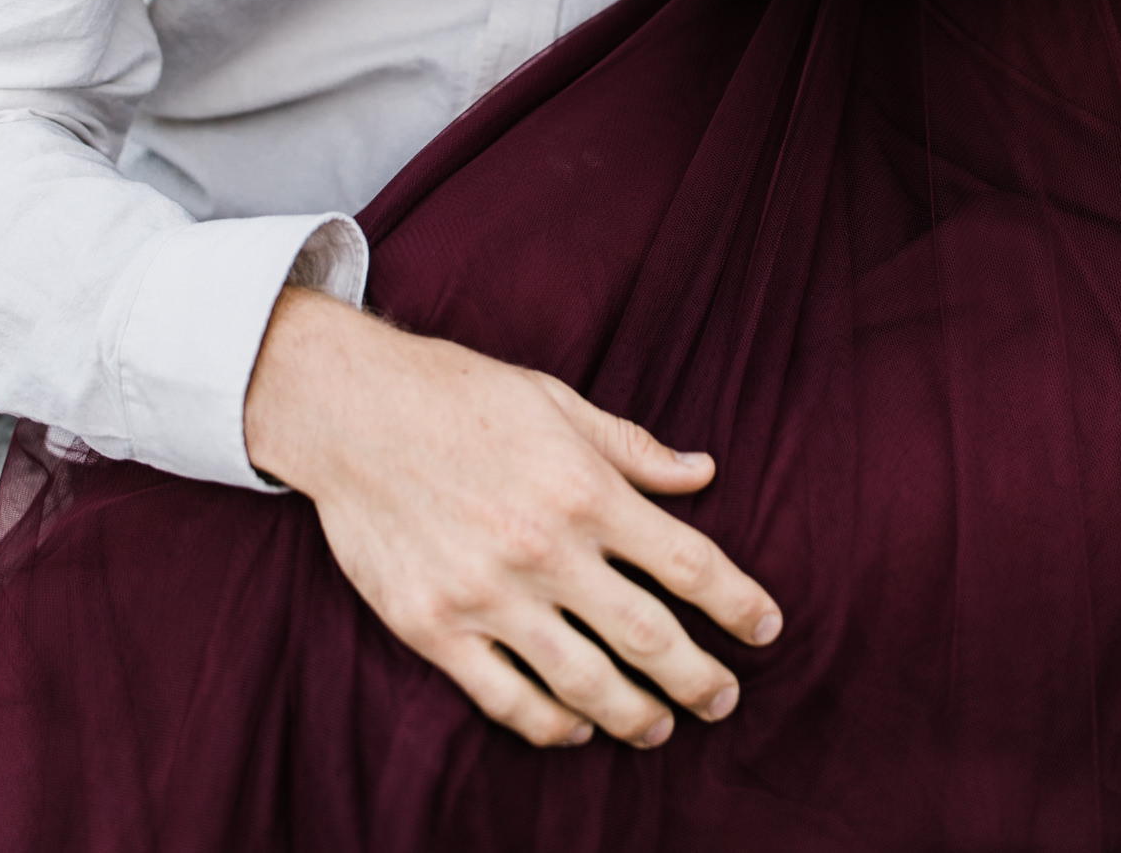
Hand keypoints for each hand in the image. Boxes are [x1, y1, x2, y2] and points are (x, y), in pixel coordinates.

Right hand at [244, 289, 781, 750]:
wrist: (353, 411)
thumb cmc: (462, 395)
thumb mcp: (557, 401)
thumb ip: (631, 448)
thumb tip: (703, 471)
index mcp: (585, 488)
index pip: (688, 563)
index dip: (738, 603)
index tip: (767, 628)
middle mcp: (544, 549)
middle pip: (649, 637)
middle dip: (700, 677)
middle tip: (725, 698)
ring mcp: (488, 596)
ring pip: (585, 683)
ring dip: (636, 714)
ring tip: (662, 725)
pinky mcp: (435, 628)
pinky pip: (508, 699)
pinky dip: (552, 723)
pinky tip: (578, 726)